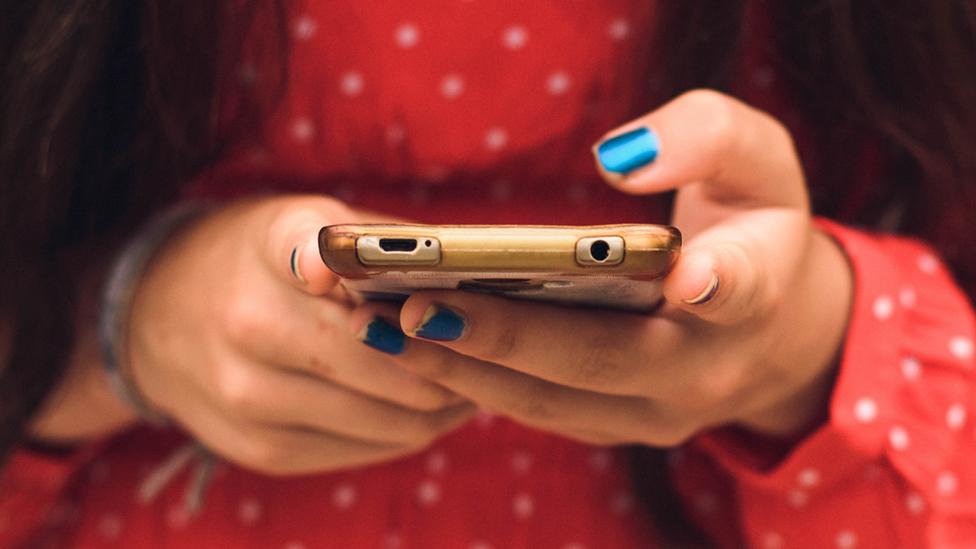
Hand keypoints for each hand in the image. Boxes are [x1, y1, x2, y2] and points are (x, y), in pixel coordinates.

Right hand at [128, 196, 473, 474]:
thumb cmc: (257, 258)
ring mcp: (252, 401)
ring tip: (476, 375)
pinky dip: (414, 426)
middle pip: (400, 366)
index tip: (447, 294)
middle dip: (462, 361)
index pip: (330, 257)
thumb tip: (475, 281)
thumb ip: (381, 244)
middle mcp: (250, 326)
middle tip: (498, 347)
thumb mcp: (307, 220)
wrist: (157, 318)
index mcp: (268, 249)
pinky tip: (431, 402)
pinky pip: (373, 448)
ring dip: (449, 401)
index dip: (413, 293)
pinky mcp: (264, 451)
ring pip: (399, 419)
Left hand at [351, 90, 851, 444]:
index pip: (739, 288)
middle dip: (506, 338)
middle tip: (414, 308)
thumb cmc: (751, 225)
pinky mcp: (610, 424)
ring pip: (551, 401)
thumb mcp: (756, 161)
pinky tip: (405, 342)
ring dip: (464, 368)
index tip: (686, 276)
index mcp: (754, 290)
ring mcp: (653, 411)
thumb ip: (708, 135)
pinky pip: (535, 410)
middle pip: (600, 361)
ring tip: (380, 326)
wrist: (771, 328)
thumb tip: (622, 155)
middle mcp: (704, 369)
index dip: (715, 284)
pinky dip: (470, 379)